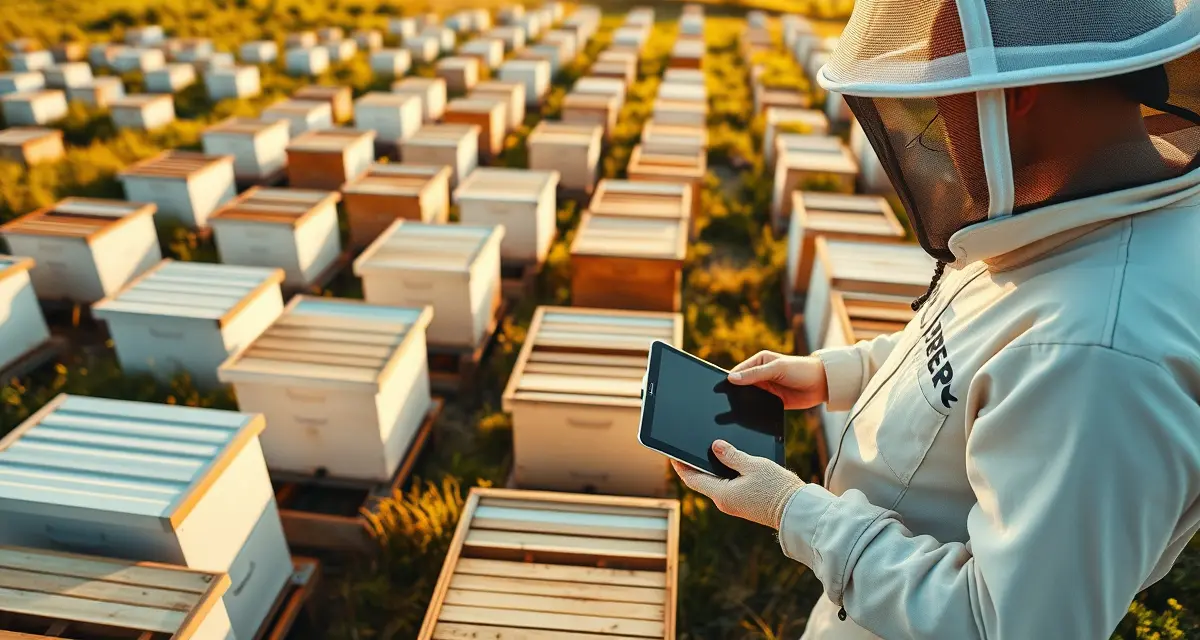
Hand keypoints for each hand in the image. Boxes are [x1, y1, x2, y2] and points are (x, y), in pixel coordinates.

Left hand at [672, 440, 805, 528]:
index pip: (692, 479)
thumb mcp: (753, 465)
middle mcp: (725, 503)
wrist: (797, 510)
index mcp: (722, 494)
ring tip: (705, 453)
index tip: (671, 454)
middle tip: (686, 450)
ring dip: (709, 470)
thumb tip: (715, 446)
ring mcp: (734, 505)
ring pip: (714, 484)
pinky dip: (722, 475)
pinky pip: (727, 487)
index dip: (680, 466)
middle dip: (694, 466)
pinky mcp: (744, 504)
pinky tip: (727, 464)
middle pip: (702, 482)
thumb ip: (731, 455)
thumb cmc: (777, 488)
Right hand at [728, 351, 828, 409]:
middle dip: (733, 394)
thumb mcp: (776, 368)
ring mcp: (766, 389)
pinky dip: (753, 412)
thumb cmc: (801, 369)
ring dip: (743, 404)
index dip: (728, 381)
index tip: (717, 390)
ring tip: (731, 414)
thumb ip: (754, 374)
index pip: (737, 372)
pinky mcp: (773, 401)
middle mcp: (760, 375)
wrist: (823, 384)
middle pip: (741, 386)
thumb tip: (731, 378)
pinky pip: (759, 407)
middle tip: (721, 405)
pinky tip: (747, 418)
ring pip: (748, 398)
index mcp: (758, 362)